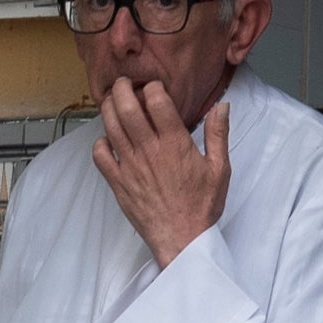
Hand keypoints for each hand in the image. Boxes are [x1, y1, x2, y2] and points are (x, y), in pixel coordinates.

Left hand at [90, 79, 230, 267]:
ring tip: (112, 101)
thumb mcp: (220, 168)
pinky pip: (100, 156)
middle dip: (122, 89)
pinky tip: (108, 139)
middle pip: (126, 109)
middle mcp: (149, 151)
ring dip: (108, 109)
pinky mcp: (118, 183)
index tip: (153, 87)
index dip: (152, 87)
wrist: (182, 239)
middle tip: (124, 83)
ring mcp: (130, 167)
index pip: (156, 102)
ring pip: (110, 127)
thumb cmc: (201, 206)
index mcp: (175, 144)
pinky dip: (100, 143)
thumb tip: (222, 106)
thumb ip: (218, 134)